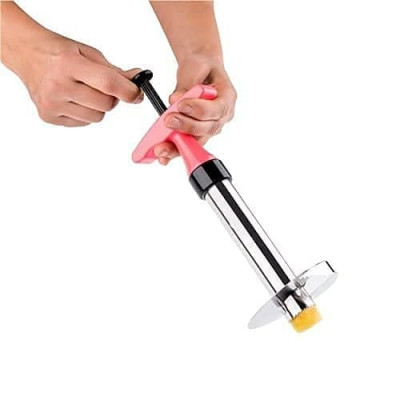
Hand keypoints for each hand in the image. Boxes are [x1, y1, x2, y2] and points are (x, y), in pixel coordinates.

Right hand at [10, 30, 141, 126]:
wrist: (28, 54)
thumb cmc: (59, 53)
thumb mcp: (89, 53)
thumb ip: (115, 71)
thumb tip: (138, 81)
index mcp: (69, 64)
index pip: (109, 84)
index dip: (129, 91)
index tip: (138, 94)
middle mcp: (58, 85)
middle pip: (106, 105)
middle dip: (112, 97)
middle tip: (102, 87)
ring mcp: (52, 104)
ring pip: (97, 117)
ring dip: (98, 107)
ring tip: (84, 91)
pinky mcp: (49, 116)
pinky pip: (84, 123)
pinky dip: (85, 113)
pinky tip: (73, 99)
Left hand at [153, 57, 236, 164]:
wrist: (200, 69)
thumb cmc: (201, 67)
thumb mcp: (195, 67)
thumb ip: (186, 85)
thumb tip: (176, 99)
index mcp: (227, 98)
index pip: (217, 109)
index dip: (199, 110)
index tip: (181, 105)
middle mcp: (222, 116)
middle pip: (207, 128)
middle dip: (186, 127)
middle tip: (168, 120)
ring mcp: (210, 127)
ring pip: (197, 141)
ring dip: (178, 146)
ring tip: (161, 148)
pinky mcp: (197, 133)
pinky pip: (188, 144)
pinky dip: (175, 150)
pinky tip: (163, 156)